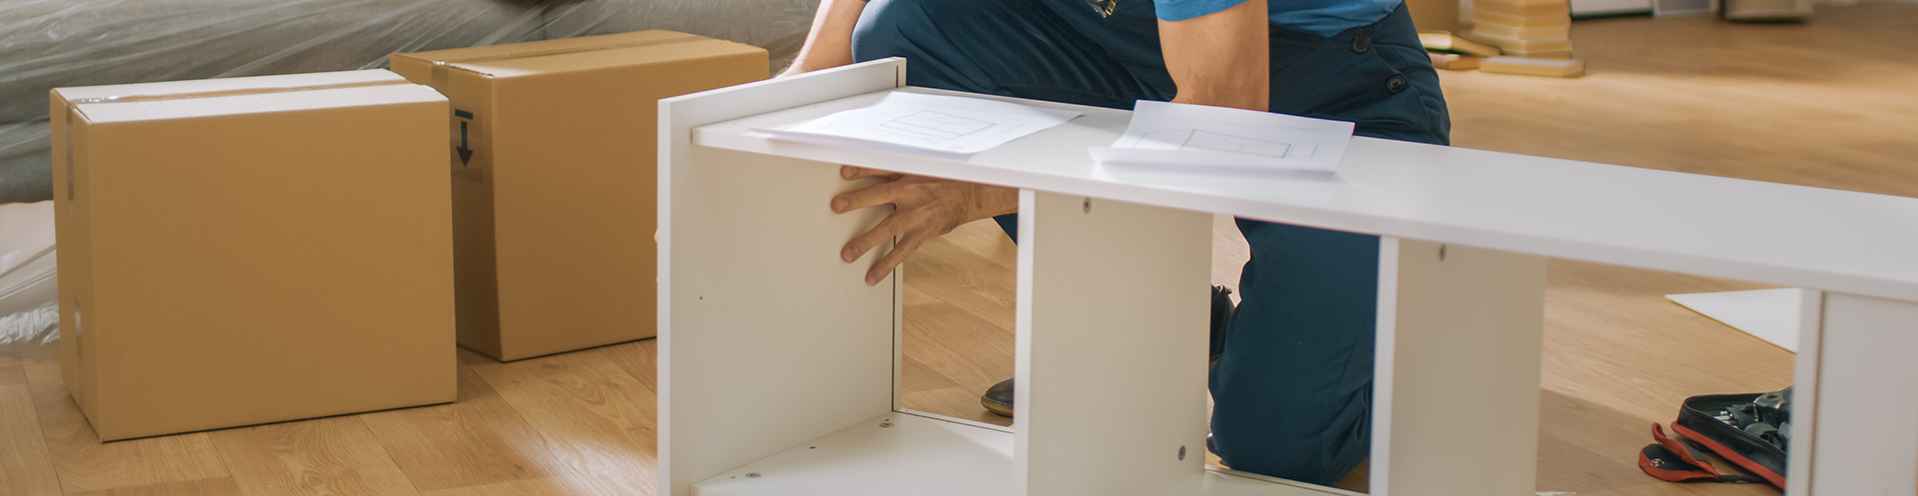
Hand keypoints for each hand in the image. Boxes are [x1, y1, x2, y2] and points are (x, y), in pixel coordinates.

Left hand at [831, 166, 1015, 284]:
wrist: (969, 195)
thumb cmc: (940, 180)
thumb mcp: (919, 169)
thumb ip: (893, 172)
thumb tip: (867, 169)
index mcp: (909, 175)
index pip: (881, 169)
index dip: (862, 170)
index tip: (844, 172)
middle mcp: (912, 195)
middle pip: (879, 196)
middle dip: (857, 201)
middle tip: (836, 207)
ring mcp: (917, 216)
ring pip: (887, 230)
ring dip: (866, 242)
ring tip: (847, 254)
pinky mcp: (922, 234)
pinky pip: (901, 252)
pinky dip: (886, 265)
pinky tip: (872, 276)